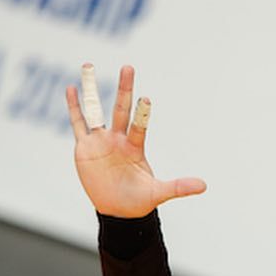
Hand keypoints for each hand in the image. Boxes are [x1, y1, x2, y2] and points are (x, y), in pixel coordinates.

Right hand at [66, 64, 206, 217]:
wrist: (117, 209)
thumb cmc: (139, 200)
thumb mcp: (158, 193)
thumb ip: (179, 187)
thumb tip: (204, 186)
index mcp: (135, 147)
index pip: (139, 126)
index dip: (142, 114)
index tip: (146, 99)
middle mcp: (118, 139)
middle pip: (120, 109)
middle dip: (124, 90)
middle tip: (129, 67)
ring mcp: (101, 141)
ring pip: (95, 110)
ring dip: (91, 89)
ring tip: (89, 65)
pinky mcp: (85, 147)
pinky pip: (78, 123)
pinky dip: (74, 107)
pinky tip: (72, 89)